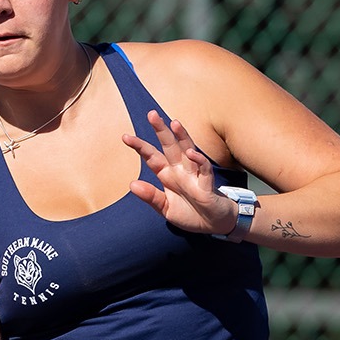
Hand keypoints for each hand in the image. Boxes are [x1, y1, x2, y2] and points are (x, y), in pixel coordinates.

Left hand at [122, 110, 235, 235]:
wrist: (214, 225)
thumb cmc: (190, 214)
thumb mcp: (166, 209)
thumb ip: (151, 197)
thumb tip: (132, 184)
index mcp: (168, 175)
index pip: (152, 157)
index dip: (140, 147)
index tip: (125, 136)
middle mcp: (180, 171)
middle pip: (169, 146)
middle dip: (161, 131)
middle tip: (151, 114)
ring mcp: (194, 175)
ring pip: (188, 151)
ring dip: (182, 137)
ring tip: (174, 123)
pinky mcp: (207, 184)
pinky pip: (203, 169)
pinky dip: (198, 161)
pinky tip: (191, 153)